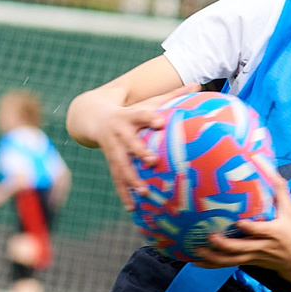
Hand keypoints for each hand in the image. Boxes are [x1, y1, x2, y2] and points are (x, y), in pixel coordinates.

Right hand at [92, 84, 197, 208]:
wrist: (93, 117)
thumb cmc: (130, 111)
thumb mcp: (148, 102)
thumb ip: (172, 95)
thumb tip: (197, 84)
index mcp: (130, 117)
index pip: (141, 115)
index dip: (149, 118)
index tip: (159, 122)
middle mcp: (119, 134)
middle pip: (130, 143)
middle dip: (139, 152)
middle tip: (152, 161)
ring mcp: (113, 149)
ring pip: (121, 165)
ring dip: (131, 179)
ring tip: (143, 191)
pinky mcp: (110, 163)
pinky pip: (116, 180)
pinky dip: (124, 194)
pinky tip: (132, 208)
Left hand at [194, 190, 290, 274]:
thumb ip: (281, 192)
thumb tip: (273, 171)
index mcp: (274, 233)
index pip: (261, 231)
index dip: (250, 228)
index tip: (239, 222)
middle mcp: (262, 246)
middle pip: (242, 248)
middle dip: (225, 244)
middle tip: (210, 236)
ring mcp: (253, 256)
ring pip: (232, 260)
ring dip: (214, 257)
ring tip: (197, 251)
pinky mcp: (248, 261)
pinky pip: (228, 264)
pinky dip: (212, 265)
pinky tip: (196, 262)